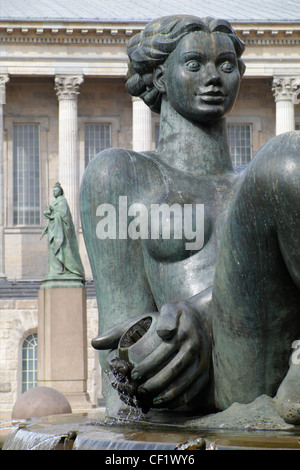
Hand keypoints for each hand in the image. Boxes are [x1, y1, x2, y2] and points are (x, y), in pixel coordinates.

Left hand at [132, 293, 211, 409]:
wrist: (205, 316)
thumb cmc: (174, 315)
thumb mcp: (155, 312)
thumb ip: (125, 327)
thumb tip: (96, 342)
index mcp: (181, 331)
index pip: (163, 351)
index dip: (148, 365)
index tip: (134, 374)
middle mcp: (194, 345)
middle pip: (173, 369)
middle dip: (154, 383)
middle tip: (138, 391)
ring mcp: (202, 360)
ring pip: (184, 382)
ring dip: (166, 394)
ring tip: (148, 400)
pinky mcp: (207, 371)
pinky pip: (194, 390)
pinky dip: (179, 399)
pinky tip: (164, 403)